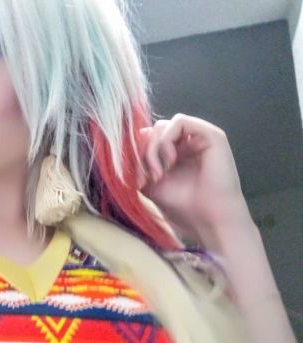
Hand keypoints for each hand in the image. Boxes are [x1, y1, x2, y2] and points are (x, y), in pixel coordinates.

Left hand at [137, 113, 252, 243]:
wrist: (209, 220)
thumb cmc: (183, 207)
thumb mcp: (150, 184)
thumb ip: (139, 163)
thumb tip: (130, 142)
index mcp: (174, 154)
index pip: (147, 139)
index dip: (137, 154)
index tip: (138, 179)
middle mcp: (187, 143)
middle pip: (152, 132)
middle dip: (144, 153)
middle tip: (148, 177)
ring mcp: (199, 138)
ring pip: (163, 126)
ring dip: (153, 148)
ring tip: (158, 173)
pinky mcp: (211, 135)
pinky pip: (180, 121)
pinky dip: (167, 139)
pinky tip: (170, 161)